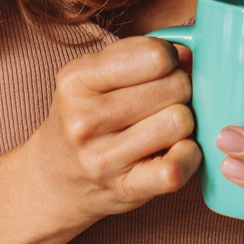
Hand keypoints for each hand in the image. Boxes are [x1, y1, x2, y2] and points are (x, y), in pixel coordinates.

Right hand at [24, 36, 203, 225]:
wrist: (52, 180)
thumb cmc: (85, 118)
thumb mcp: (93, 75)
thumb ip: (140, 54)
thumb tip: (192, 53)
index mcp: (77, 80)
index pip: (157, 55)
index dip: (169, 59)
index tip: (159, 71)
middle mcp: (84, 119)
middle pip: (176, 87)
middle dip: (179, 90)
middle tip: (162, 103)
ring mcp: (103, 158)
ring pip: (181, 122)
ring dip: (183, 123)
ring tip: (163, 127)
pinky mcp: (126, 189)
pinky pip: (176, 168)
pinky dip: (188, 157)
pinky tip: (175, 151)